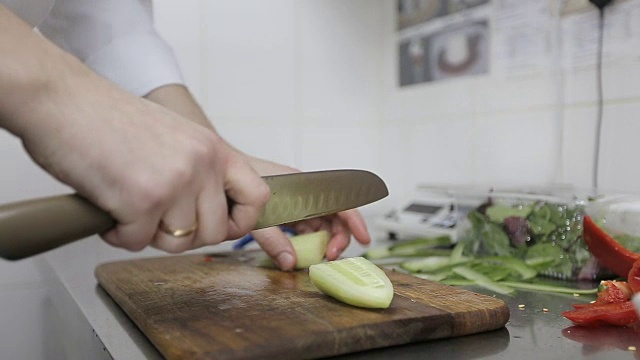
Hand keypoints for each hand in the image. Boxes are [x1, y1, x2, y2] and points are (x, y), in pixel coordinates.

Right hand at [14, 66, 269, 252]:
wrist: (62, 99)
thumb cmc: (107, 119)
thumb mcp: (174, 138)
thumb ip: (198, 172)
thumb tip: (211, 215)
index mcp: (213, 149)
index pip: (258, 197)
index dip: (241, 222)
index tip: (221, 227)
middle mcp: (201, 164)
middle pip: (214, 231)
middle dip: (183, 237)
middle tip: (155, 221)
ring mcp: (174, 182)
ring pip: (177, 242)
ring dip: (147, 234)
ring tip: (126, 208)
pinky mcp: (142, 200)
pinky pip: (137, 242)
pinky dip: (118, 234)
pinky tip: (108, 209)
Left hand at [241, 156, 371, 269]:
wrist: (220, 169)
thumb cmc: (239, 181)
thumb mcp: (257, 214)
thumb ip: (274, 239)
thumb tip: (291, 263)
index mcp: (305, 185)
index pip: (341, 201)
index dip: (356, 221)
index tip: (364, 240)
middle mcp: (306, 192)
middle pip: (335, 216)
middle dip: (338, 237)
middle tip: (329, 257)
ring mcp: (297, 201)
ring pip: (321, 223)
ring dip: (322, 241)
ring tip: (318, 257)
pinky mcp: (287, 210)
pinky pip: (305, 227)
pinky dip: (308, 240)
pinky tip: (303, 251)